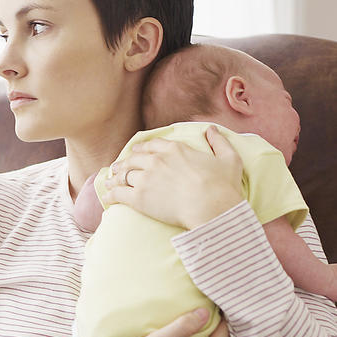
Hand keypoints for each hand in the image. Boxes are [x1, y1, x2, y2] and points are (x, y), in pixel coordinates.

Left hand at [105, 126, 243, 228]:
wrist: (212, 207)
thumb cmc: (223, 186)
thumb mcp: (229, 159)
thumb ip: (219, 142)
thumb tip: (212, 129)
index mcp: (175, 149)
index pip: (152, 144)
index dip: (142, 148)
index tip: (136, 151)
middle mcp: (156, 160)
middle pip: (134, 159)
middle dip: (125, 162)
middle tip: (118, 167)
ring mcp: (146, 178)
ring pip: (124, 175)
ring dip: (116, 178)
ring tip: (110, 181)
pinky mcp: (139, 197)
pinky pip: (118, 193)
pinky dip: (111, 194)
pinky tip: (107, 197)